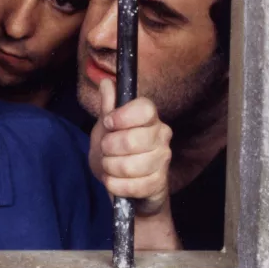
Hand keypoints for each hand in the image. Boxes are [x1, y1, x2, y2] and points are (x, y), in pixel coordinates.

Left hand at [88, 78, 171, 217]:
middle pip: (133, 140)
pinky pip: (131, 186)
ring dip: (110, 168)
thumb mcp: (106, 127)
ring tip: (109, 166)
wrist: (123, 183)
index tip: (108, 122)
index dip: (122, 116)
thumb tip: (106, 82)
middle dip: (109, 147)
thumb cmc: (115, 150)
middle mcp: (162, 136)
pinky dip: (114, 184)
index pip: (144, 109)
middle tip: (105, 149)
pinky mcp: (159, 183)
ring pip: (129, 165)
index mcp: (150, 117)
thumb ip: (108, 106)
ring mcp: (163, 160)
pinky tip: (114, 180)